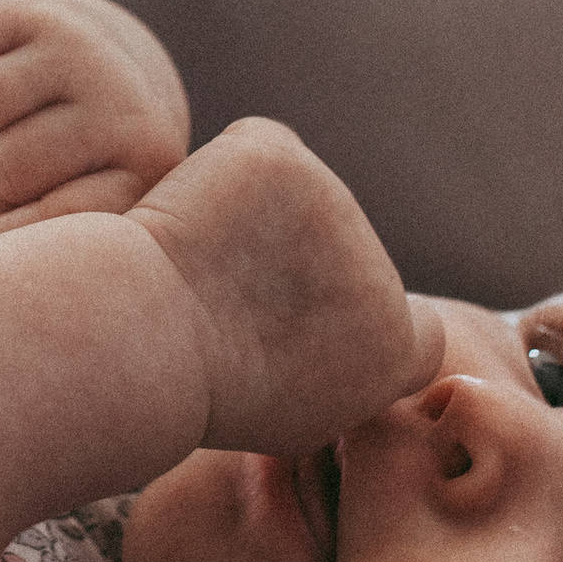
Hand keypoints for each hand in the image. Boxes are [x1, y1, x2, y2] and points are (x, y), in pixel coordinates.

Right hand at [0, 0, 190, 238]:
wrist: (96, 64)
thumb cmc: (78, 163)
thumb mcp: (76, 204)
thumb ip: (32, 231)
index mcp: (145, 159)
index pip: (65, 213)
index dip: (2, 234)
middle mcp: (121, 95)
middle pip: (1, 165)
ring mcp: (76, 45)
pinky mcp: (29, 5)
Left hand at [130, 119, 445, 457]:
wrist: (146, 342)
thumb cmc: (199, 392)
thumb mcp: (294, 413)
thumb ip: (333, 365)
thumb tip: (321, 321)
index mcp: (395, 347)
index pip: (416, 324)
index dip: (366, 315)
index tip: (313, 322)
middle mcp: (380, 276)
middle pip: (338, 248)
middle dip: (291, 257)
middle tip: (226, 295)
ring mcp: (334, 207)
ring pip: (295, 194)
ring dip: (254, 216)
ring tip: (203, 267)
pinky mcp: (285, 158)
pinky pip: (254, 149)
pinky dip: (222, 172)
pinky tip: (189, 219)